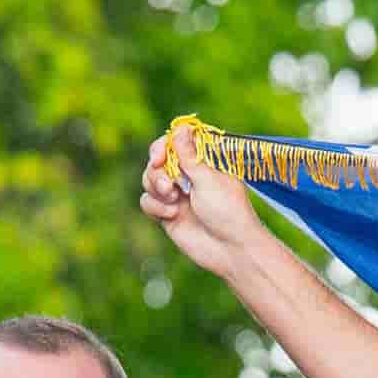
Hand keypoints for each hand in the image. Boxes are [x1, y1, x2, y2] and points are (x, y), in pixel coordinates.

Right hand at [139, 125, 263, 278]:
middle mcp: (189, 175)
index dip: (163, 146)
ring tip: (173, 199)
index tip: (160, 156)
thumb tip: (180, 128)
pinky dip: (155, 207)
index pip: (176, 141)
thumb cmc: (228, 211)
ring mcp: (177, 194)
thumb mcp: (208, 179)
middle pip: (158, 159)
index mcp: (203, 161)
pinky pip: (147, 201)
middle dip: (157, 169)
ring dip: (156, 187)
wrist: (230, 250)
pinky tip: (172, 215)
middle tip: (168, 184)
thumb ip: (189, 155)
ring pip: (149, 179)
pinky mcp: (167, 213)